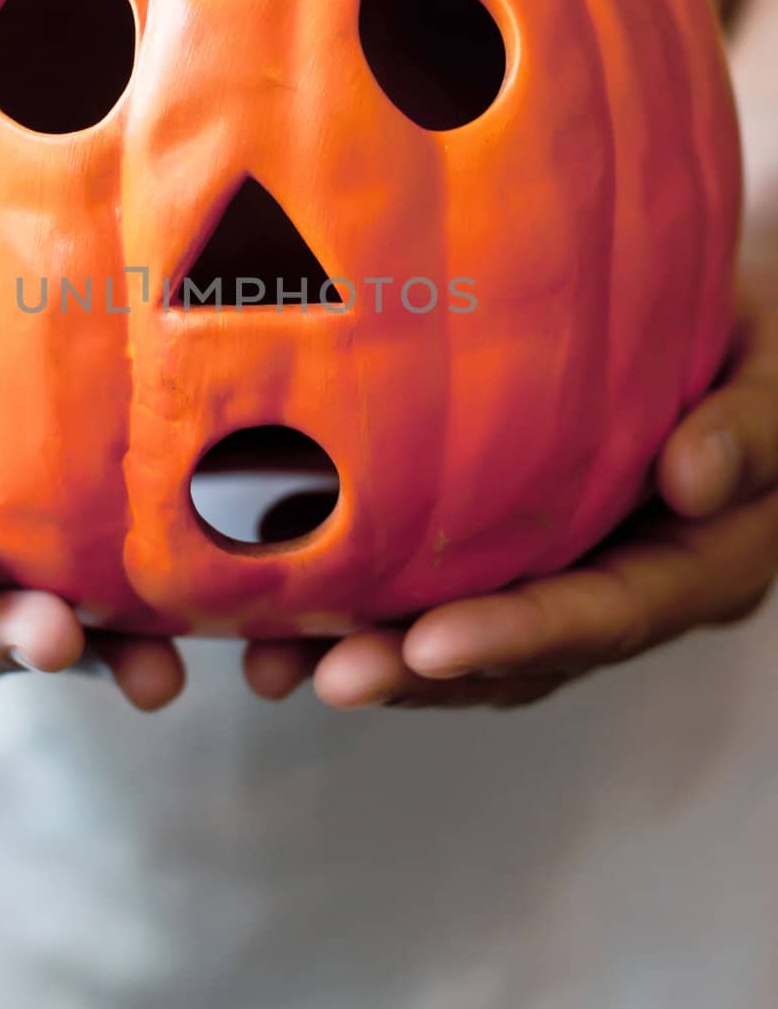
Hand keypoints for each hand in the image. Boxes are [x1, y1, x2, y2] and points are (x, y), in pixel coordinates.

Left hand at [243, 245, 777, 709]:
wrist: (725, 335)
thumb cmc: (757, 349)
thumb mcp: (776, 375)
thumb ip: (753, 429)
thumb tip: (695, 476)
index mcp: (700, 566)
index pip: (608, 614)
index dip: (520, 634)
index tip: (433, 644)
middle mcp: (625, 591)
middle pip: (520, 654)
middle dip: (421, 670)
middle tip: (329, 674)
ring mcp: (565, 578)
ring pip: (468, 641)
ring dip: (377, 656)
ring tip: (279, 665)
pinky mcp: (513, 554)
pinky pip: (438, 593)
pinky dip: (367, 607)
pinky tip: (286, 614)